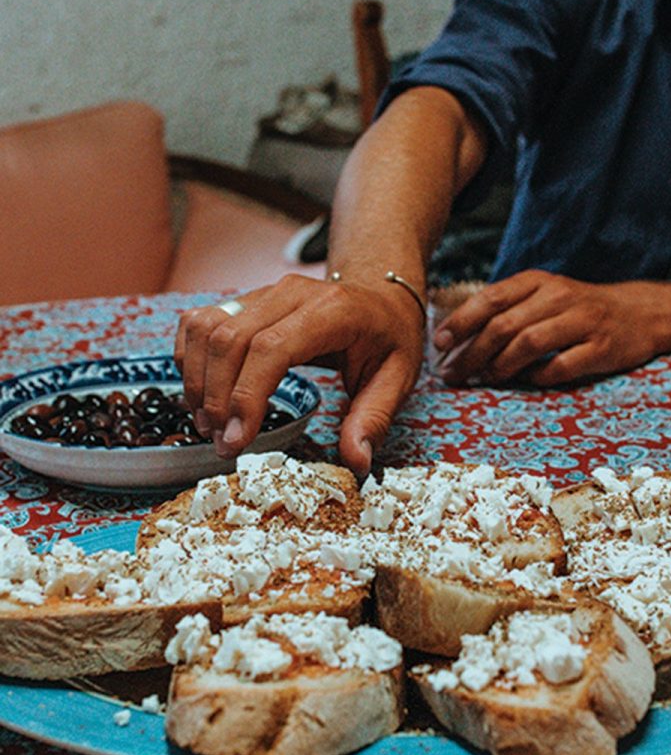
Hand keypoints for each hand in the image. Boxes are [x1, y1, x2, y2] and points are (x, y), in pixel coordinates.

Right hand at [175, 274, 424, 476]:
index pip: (271, 347)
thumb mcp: (398, 377)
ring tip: (207, 424)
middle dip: (217, 397)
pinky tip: (199, 392)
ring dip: (196, 378)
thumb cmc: (389, 337)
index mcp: (332, 311)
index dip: (246, 395)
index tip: (237, 440)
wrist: (381, 296)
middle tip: (221, 443)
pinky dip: (188, 356)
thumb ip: (373, 419)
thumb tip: (356, 462)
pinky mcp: (246, 300)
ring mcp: (264, 292)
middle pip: (230, 339)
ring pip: (206, 327)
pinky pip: (200, 321)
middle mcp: (291, 293)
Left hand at [431, 269, 665, 386]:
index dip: (461, 323)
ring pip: (529, 344)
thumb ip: (506, 309)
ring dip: (499, 367)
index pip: (490, 299)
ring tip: (484, 380)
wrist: (639, 313)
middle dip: (472, 353)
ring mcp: (582, 322)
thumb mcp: (543, 296)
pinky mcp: (601, 348)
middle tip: (453, 374)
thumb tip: (456, 337)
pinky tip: (526, 382)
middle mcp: (559, 297)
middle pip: (504, 325)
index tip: (439, 345)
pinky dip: (538, 377)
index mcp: (538, 281)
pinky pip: (561, 367)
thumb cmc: (578, 309)